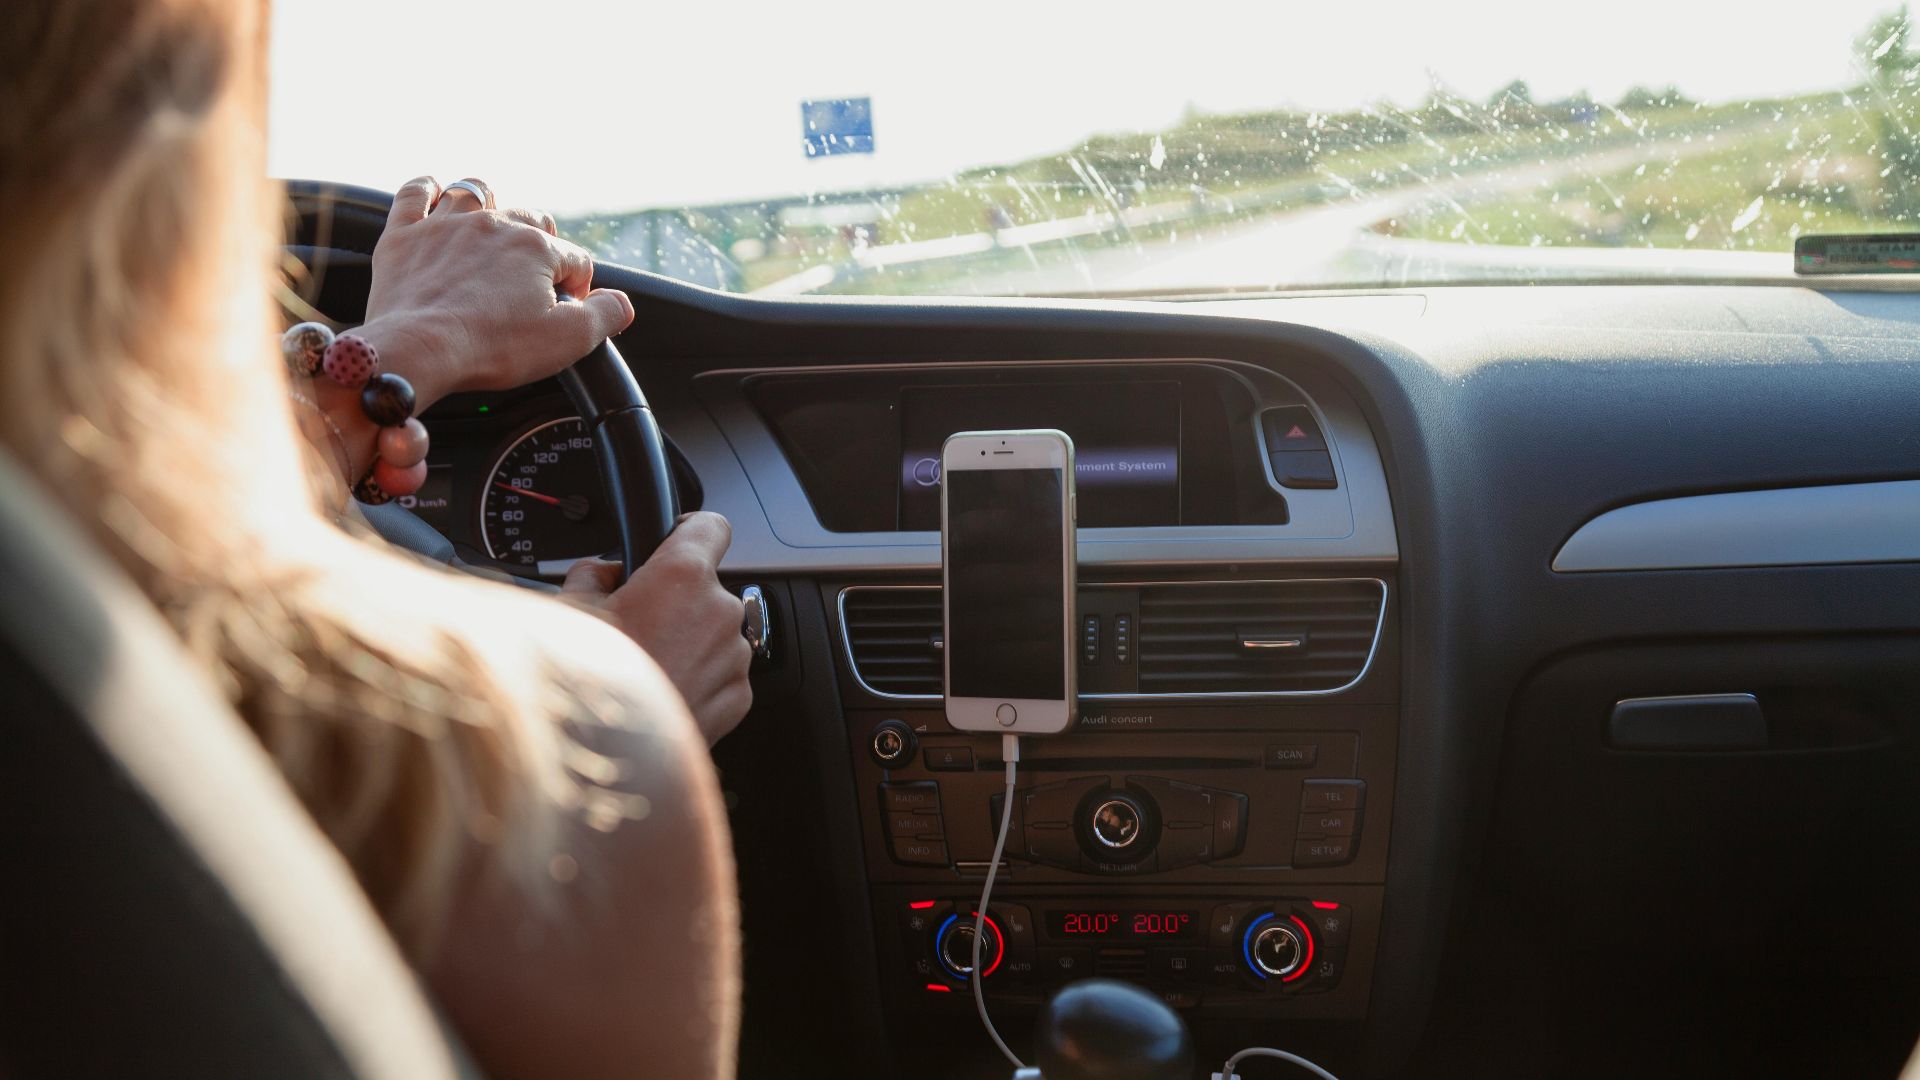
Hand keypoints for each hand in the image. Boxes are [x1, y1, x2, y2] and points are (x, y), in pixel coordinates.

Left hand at [359, 176, 634, 408]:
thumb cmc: (492, 347)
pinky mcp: (404, 235)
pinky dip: (426, 190)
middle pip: (530, 219)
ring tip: (491, 230)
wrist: (419, 350)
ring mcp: (445, 225)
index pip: (574, 259)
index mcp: (536, 248)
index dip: (576, 289)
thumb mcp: (569, 340)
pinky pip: (415, 192)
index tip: (564, 314)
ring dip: (489, 206)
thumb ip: (607, 315)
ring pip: (476, 192)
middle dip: (540, 244)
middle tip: (533, 279)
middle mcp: (494, 224)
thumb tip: (622, 303)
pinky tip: (433, 195)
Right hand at [561, 513, 753, 744]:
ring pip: (712, 634)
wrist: (605, 759)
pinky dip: (696, 678)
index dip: (689, 530)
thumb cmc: (586, 685)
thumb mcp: (567, 611)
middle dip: (673, 601)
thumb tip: (600, 572)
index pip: (711, 525)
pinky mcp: (738, 698)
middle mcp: (719, 612)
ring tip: (643, 667)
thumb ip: (591, 575)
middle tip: (633, 625)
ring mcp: (733, 657)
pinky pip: (720, 674)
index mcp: (682, 576)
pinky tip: (659, 693)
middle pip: (704, 588)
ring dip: (686, 642)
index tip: (675, 539)